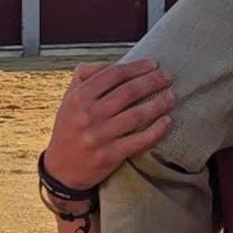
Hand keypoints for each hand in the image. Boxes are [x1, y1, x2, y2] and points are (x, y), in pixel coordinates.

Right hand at [43, 59, 174, 191]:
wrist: (61, 170)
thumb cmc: (70, 128)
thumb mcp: (70, 98)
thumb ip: (87, 76)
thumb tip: (115, 63)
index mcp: (79, 97)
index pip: (114, 75)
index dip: (137, 67)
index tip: (154, 63)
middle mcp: (88, 115)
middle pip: (128, 92)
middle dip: (152, 81)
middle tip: (168, 76)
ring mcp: (99, 136)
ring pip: (136, 115)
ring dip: (158, 104)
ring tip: (172, 97)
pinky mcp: (109, 156)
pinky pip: (138, 141)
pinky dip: (156, 130)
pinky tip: (167, 121)